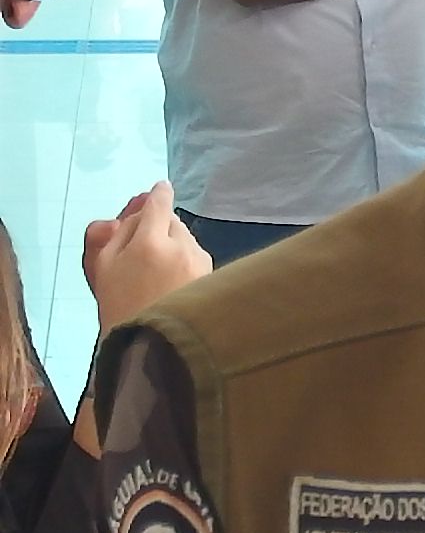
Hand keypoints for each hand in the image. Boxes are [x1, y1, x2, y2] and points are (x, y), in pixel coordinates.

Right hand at [83, 182, 211, 329]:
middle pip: (172, 221)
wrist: (151, 345)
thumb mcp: (104, 269)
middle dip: (159, 226)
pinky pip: (196, 256)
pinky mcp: (212, 274)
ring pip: (186, 239)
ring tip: (157, 272)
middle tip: (143, 246)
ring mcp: (200, 261)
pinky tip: (174, 282)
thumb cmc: (119, 306)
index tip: (160, 188)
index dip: (158, 194)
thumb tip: (132, 212)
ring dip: (174, 244)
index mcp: (150, 242)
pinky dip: (185, 260)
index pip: (159, 205)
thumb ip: (115, 235)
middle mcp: (181, 246)